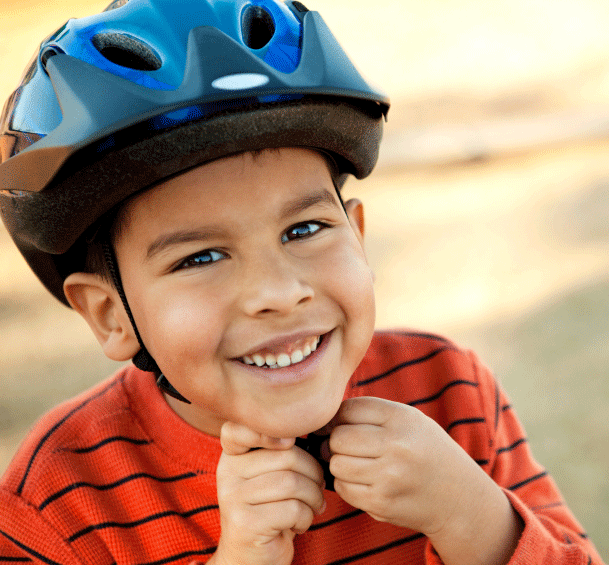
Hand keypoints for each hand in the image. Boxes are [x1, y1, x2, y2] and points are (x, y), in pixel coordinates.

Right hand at [211, 422, 325, 564]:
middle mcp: (227, 473)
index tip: (290, 442)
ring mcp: (233, 498)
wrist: (251, 558)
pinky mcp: (245, 523)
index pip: (239, 429)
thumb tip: (313, 433)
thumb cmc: (270, 509)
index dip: (268, 429)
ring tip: (313, 507)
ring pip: (291, 482)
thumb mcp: (269, 476)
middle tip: (318, 488)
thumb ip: (280, 452)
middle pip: (286, 456)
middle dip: (313, 473)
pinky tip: (300, 524)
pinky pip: (292, 509)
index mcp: (233, 456)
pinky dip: (306, 517)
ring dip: (314, 497)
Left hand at [319, 397, 521, 564]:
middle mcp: (396, 445)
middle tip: (344, 447)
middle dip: (335, 442)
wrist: (459, 498)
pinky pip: (343, 488)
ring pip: (336, 464)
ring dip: (339, 464)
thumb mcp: (409, 420)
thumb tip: (323, 420)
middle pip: (338, 437)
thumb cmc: (425, 452)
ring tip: (356, 464)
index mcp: (402, 418)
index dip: (336, 417)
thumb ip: (370, 413)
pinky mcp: (381, 503)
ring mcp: (388, 476)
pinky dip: (346, 484)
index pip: (348, 409)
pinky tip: (363, 481)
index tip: (339, 425)